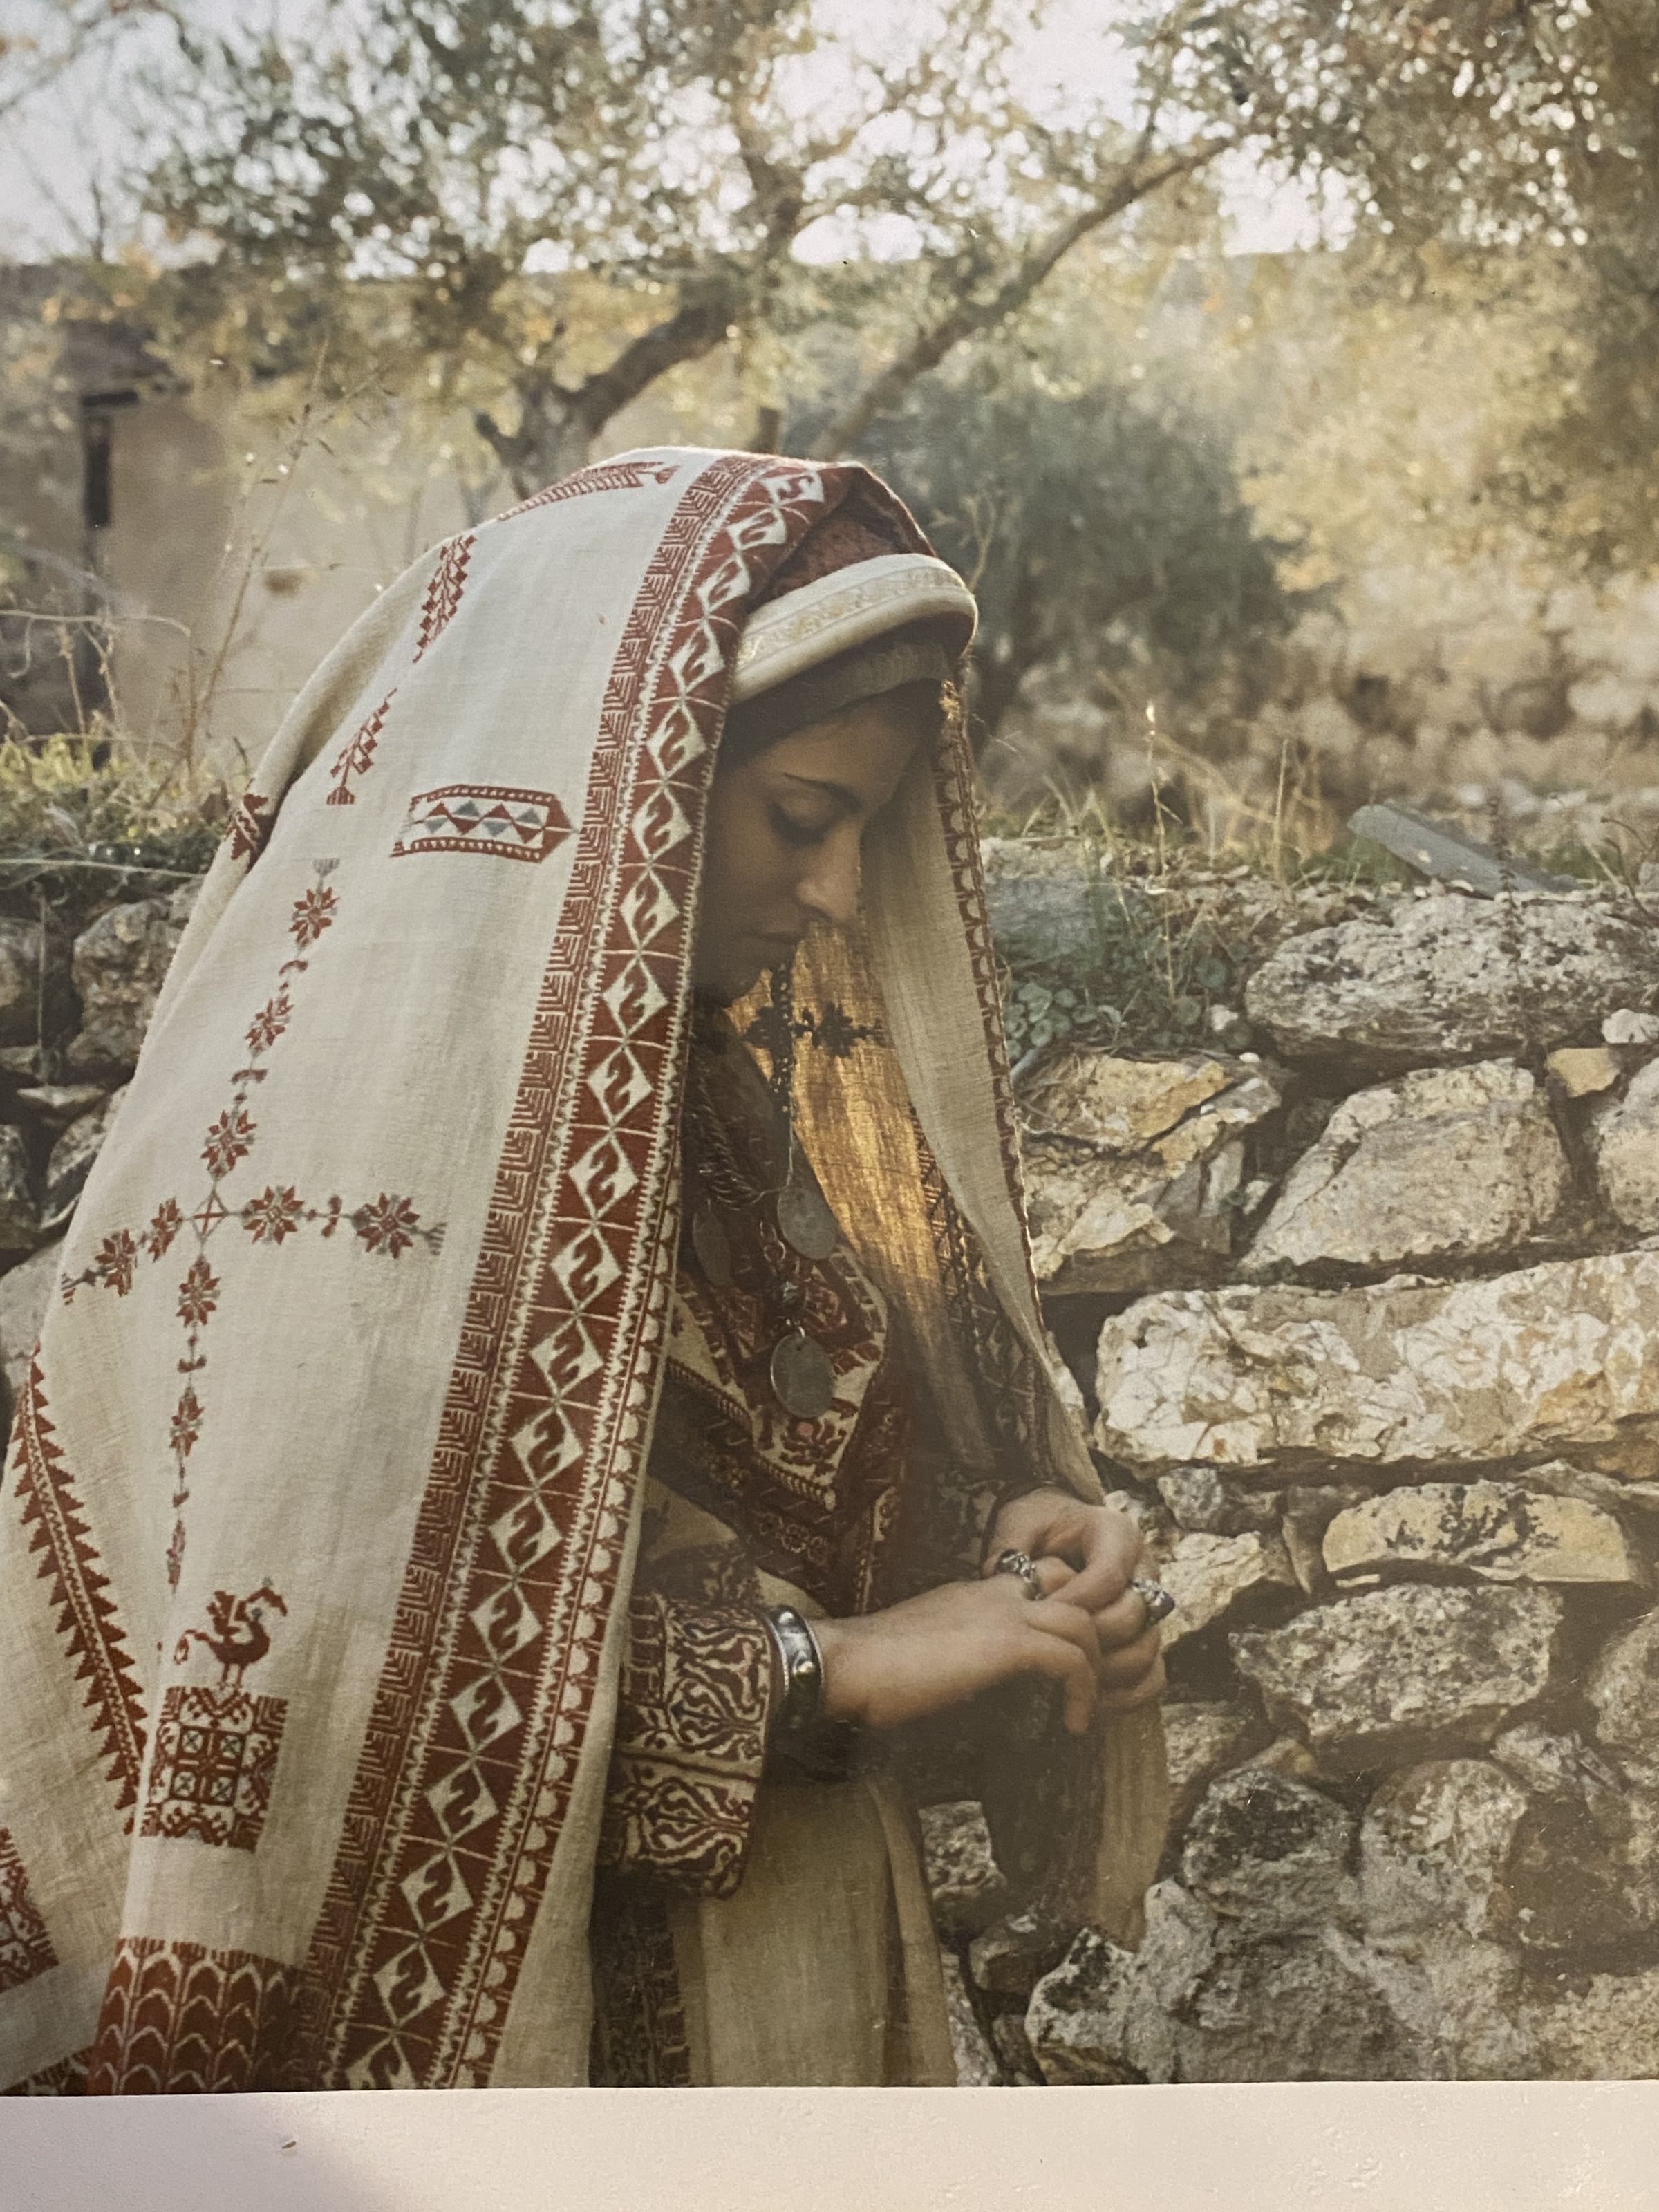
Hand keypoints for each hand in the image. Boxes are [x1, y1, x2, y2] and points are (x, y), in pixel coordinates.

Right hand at [814, 1565, 1106, 1736]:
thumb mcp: (928, 1652)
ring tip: (1084, 1709)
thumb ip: (961, 1657)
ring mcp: (1001, 1613)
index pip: (1043, 1576)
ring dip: (1096, 1667)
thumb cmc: (870, 1671)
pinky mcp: (1005, 1643)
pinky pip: (1070, 1658)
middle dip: (1095, 1638)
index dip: (1066, 1613)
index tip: (1065, 1665)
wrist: (844, 1663)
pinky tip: (1072, 1724)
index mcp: (975, 1592)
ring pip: (1084, 1621)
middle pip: (1075, 1590)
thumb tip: (983, 1696)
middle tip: (1088, 1688)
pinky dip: (1083, 1691)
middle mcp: (994, 1593)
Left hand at [985, 1488, 1166, 1713]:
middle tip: (1051, 1655)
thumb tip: (997, 1573)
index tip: (1040, 1620)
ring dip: (1108, 1672)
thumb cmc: (1040, 1527)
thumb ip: (1012, 1545)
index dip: (1075, 1604)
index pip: (1108, 1576)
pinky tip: (1091, 1703)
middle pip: (1132, 1615)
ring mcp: (1152, 1607)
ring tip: (1068, 1684)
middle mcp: (1144, 1569)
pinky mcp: (1149, 1637)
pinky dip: (1128, 1694)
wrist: (1059, 1533)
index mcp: (1118, 1534)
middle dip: (1089, 1640)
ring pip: (1148, 1649)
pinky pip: (1155, 1676)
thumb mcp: (1022, 1522)